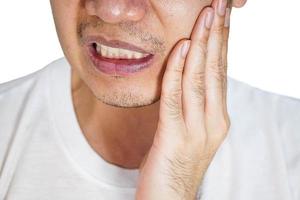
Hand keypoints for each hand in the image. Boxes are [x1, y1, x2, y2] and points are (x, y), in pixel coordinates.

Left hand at [136, 0, 230, 198]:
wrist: (168, 198)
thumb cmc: (175, 161)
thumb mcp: (187, 127)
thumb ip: (191, 102)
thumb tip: (186, 72)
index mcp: (217, 118)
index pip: (221, 73)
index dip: (223, 42)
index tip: (222, 16)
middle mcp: (213, 122)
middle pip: (216, 70)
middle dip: (218, 34)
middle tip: (220, 4)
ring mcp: (197, 131)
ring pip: (201, 80)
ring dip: (203, 45)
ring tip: (205, 16)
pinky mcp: (175, 138)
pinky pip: (176, 99)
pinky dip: (178, 72)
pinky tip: (183, 49)